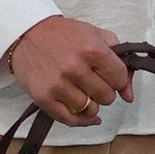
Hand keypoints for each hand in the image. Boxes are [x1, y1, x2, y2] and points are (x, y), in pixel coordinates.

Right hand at [5, 15, 131, 125]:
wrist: (26, 33)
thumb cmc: (63, 34)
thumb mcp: (94, 34)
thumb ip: (119, 58)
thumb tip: (129, 95)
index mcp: (91, 49)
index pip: (120, 78)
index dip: (119, 80)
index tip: (112, 78)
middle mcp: (75, 67)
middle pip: (106, 97)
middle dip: (104, 92)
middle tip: (94, 83)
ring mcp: (58, 84)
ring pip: (90, 110)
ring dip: (90, 104)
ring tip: (83, 92)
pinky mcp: (44, 98)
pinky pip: (71, 120)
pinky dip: (81, 119)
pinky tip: (83, 113)